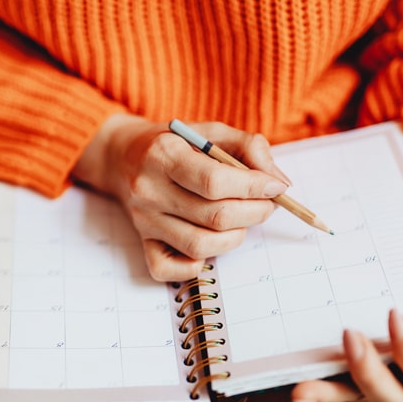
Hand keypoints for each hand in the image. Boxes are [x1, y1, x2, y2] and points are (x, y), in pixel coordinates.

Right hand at [73, 114, 289, 280]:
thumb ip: (249, 148)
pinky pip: (168, 270)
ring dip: (234, 237)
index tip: (276, 187)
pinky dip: (195, 265)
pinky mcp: (142, 242)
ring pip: (200, 246)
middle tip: (266, 204)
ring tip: (241, 220)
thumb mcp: (211, 131)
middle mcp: (149, 190)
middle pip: (214, 217)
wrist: (123, 157)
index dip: (254, 187)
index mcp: (164, 154)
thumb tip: (279, 183)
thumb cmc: (176, 144)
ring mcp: (144, 220)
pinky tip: (208, 242)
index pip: (215, 181)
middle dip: (255, 213)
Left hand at [291, 279, 402, 401]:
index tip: (395, 315)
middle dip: (371, 371)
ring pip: (358, 397)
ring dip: (333, 389)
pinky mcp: (352, 375)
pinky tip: (295, 389)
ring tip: (305, 380)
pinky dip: (316, 392)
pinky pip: (333, 389)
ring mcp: (380, 380)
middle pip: (394, 397)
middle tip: (349, 334)